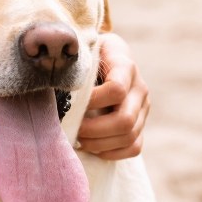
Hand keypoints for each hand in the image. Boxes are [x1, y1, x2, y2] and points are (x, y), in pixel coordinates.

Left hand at [78, 32, 148, 159]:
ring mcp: (143, 108)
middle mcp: (139, 88)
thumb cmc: (87, 54)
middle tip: (73, 128)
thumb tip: (58, 84)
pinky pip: (134, 147)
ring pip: (129, 136)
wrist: (105, 56)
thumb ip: (76, 63)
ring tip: (78, 138)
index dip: (93, 101)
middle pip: (124, 120)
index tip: (72, 104)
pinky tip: (92, 147)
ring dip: (99, 143)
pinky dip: (112, 152)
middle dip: (94, 130)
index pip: (116, 90)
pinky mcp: (141, 124)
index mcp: (125, 65)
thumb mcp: (83, 49)